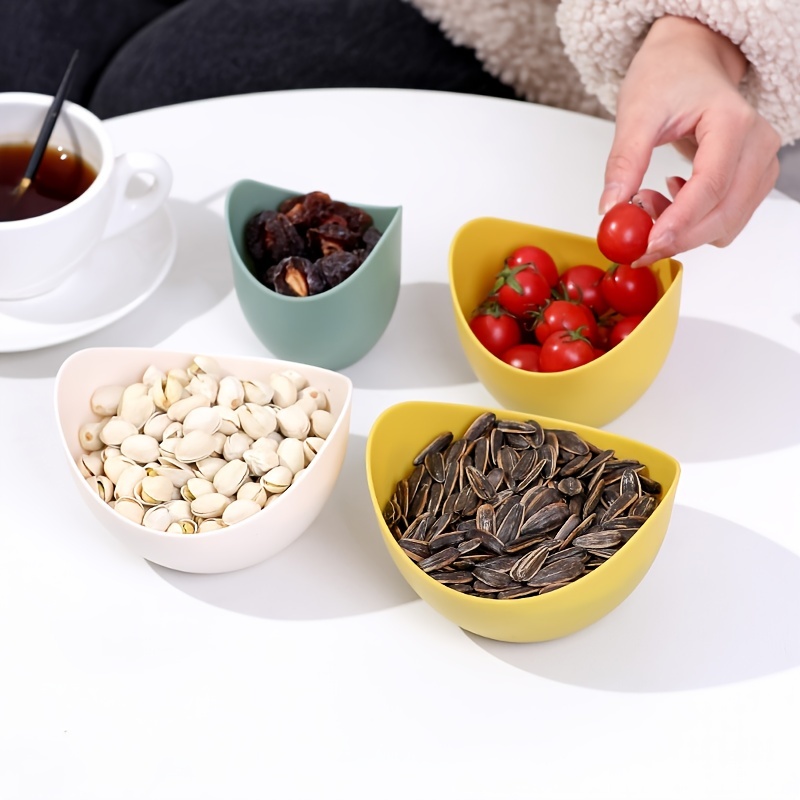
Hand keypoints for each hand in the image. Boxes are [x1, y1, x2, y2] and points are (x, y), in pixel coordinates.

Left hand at [599, 15, 781, 264]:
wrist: (688, 61)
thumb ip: (624, 162)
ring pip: (725, 225)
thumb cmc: (668, 77)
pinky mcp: (752, 180)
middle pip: (724, 213)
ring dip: (684, 230)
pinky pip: (725, 220)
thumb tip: (610, 208)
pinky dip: (692, 224)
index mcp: (732, 122)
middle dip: (677, 236)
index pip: (711, 185)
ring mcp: (760, 165)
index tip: (648, 243)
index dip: (680, 221)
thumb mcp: (636, 113)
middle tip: (635, 242)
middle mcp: (757, 145)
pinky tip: (667, 198)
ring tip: (648, 201)